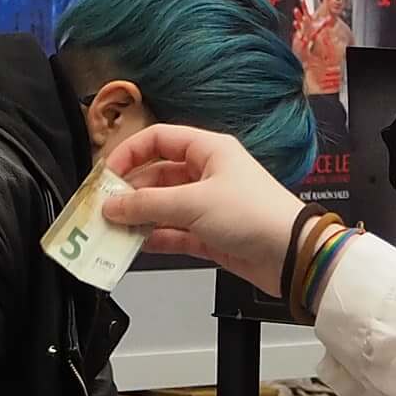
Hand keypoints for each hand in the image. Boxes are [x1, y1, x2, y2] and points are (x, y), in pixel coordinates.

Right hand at [98, 123, 311, 290]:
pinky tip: (137, 245)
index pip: (159, 139)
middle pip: (157, 175)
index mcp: (209, 150)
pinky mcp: (210, 234)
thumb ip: (147, 205)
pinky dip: (156, 238)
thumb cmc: (254, 214)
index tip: (107, 174)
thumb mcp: (193, 203)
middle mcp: (208, 174)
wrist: (291, 255)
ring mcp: (208, 205)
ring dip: (139, 217)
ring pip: (163, 206)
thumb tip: (112, 205)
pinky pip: (174, 232)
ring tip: (114, 229)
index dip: (130, 153)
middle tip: (104, 207)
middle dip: (130, 191)